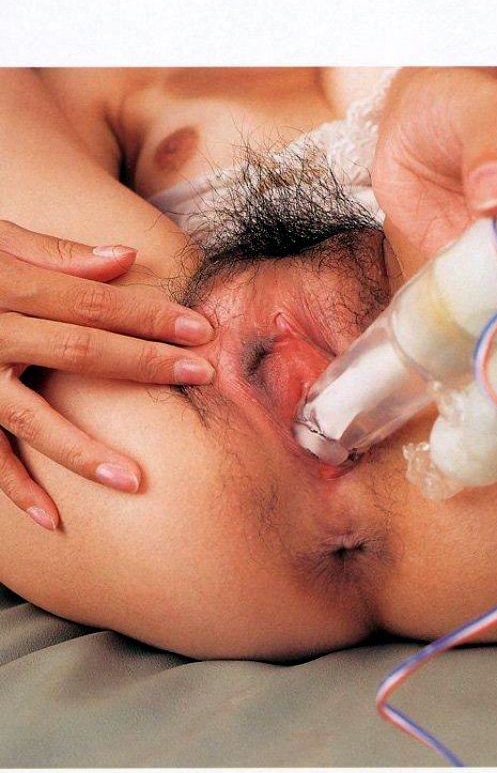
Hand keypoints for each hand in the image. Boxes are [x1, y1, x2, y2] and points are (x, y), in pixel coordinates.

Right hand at [0, 221, 214, 529]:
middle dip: (143, 362)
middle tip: (201, 375)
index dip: (148, 315)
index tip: (201, 329)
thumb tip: (124, 258)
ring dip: (84, 450)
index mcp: (2, 283)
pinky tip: (54, 519)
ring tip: (135, 480)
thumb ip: (53, 252)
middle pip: (77, 350)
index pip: (90, 302)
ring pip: (32, 418)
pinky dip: (16, 489)